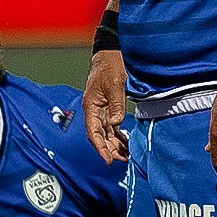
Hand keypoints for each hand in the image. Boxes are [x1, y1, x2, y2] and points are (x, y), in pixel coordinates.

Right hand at [83, 50, 128, 164]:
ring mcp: (102, 111)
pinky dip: (118, 136)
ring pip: (106, 134)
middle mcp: (94, 112)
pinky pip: (112, 127)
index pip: (93, 133)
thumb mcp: (114, 84)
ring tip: (126, 156)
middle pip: (100, 136)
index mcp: (91, 107)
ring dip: (115, 145)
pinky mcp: (109, 109)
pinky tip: (126, 143)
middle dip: (109, 150)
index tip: (108, 159)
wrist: (110, 56)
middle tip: (121, 161)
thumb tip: (117, 124)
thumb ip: (116, 104)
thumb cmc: (109, 67)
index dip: (100, 147)